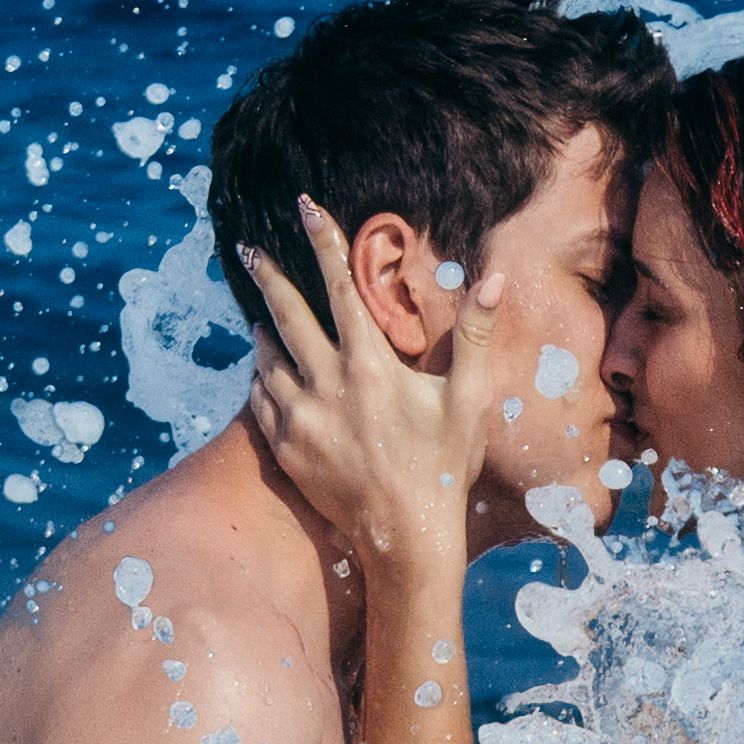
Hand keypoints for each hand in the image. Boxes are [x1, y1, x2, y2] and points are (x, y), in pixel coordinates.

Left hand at [239, 200, 502, 569]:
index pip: (339, 288)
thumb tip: (495, 279)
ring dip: (263, 332)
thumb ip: (477, 335)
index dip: (324, 242)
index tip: (305, 206)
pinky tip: (264, 374)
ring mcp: (301, 419)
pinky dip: (261, 380)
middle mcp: (326, 386)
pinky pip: (261, 402)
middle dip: (267, 276)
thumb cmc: (444, 466)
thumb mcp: (469, 399)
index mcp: (369, 365)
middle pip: (286, 315)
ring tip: (260, 316)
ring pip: (266, 360)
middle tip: (248, 248)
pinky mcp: (286, 450)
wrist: (406, 538)